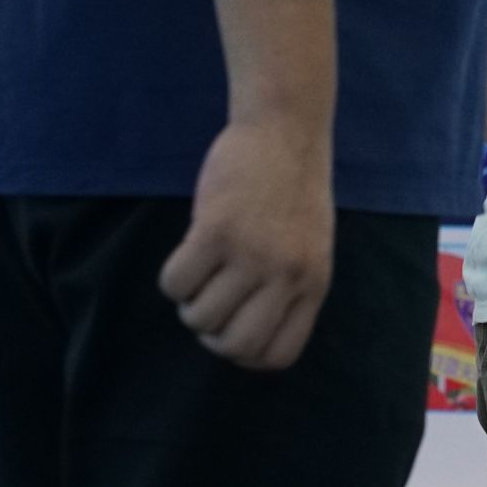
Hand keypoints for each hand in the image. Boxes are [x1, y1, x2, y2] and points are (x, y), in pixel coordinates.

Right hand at [162, 115, 336, 370]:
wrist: (285, 131)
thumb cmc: (293, 192)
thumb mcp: (309, 248)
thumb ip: (287, 290)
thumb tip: (242, 341)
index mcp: (313, 283)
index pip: (278, 355)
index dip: (245, 354)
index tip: (231, 330)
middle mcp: (286, 275)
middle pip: (235, 345)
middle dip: (211, 334)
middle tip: (208, 304)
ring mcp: (252, 253)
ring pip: (199, 316)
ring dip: (188, 303)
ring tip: (199, 273)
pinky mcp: (216, 229)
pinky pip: (176, 283)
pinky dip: (172, 280)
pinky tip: (187, 254)